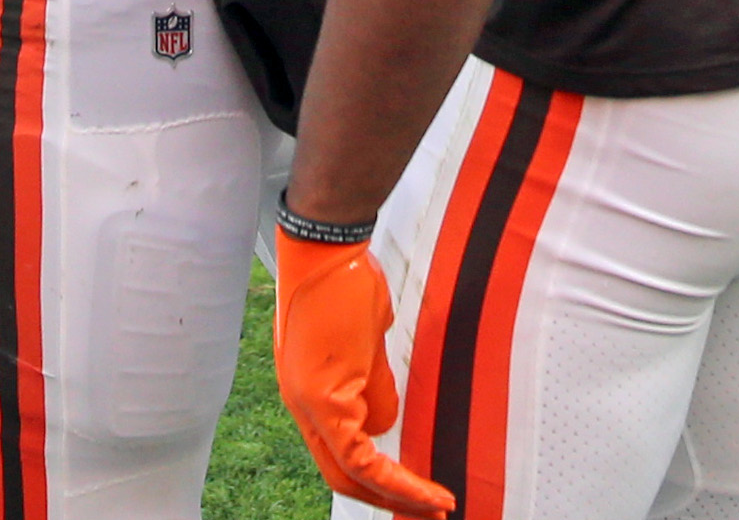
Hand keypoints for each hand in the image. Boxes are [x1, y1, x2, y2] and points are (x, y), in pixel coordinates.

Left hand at [274, 228, 453, 516]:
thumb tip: (385, 422)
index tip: (416, 492)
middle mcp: (302, 404)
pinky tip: (424, 489)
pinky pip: (360, 455)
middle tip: (427, 514)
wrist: (328, 246)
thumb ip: (372, 385)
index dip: (378, 480)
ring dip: (399, 494)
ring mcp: (308, 403)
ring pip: (353, 472)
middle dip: (389, 500)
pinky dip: (396, 479)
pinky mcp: (322, 398)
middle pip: (342, 475)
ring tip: (437, 505)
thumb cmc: (345, 279)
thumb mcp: (363, 341)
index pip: (339, 453)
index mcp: (309, 391)